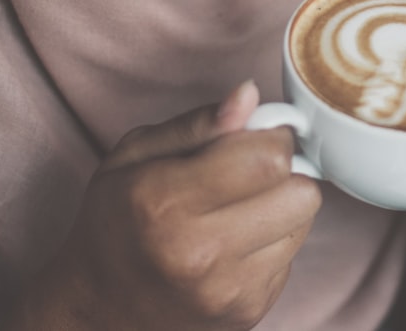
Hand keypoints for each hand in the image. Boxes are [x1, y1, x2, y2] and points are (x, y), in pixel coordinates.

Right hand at [5, 81, 321, 330]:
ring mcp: (228, 289)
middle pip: (301, 191)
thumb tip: (248, 95)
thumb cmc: (117, 220)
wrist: (101, 308)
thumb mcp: (135, 155)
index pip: (268, 158)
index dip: (270, 137)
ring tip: (240, 207)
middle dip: (284, 170)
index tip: (252, 138)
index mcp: (164, 202)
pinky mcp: (250, 310)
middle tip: (251, 171)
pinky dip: (275, 239)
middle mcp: (199, 252)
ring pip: (304, 221)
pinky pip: (294, 253)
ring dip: (283, 205)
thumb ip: (198, 123)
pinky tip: (238, 241)